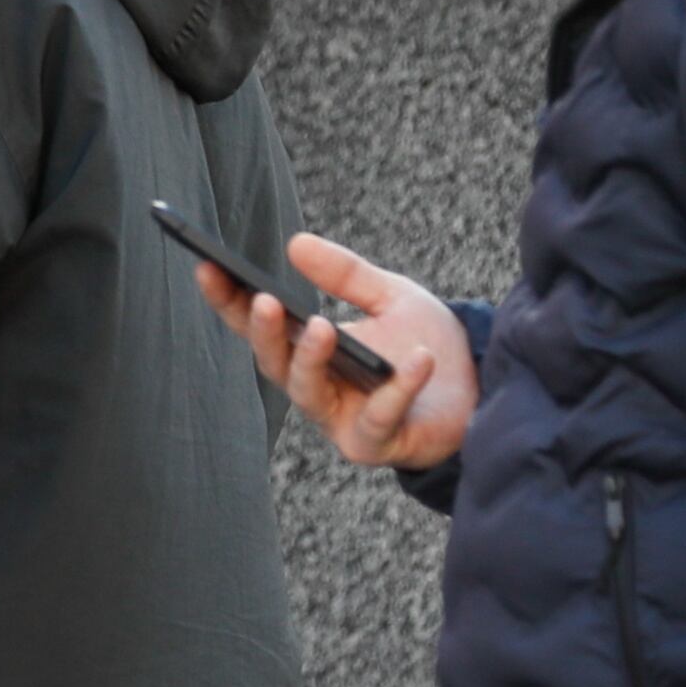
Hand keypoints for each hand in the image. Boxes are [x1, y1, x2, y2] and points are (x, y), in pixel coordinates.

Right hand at [199, 233, 476, 471]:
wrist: (479, 387)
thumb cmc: (423, 344)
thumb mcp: (388, 296)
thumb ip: (345, 274)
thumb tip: (295, 243)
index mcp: (307, 351)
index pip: (257, 325)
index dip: (228, 299)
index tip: (206, 265)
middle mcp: (315, 388)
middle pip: (273, 364)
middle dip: (263, 333)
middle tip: (263, 300)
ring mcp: (341, 420)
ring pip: (308, 395)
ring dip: (310, 360)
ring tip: (321, 325)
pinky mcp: (378, 443)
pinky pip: (380, 418)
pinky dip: (398, 388)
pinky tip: (417, 359)